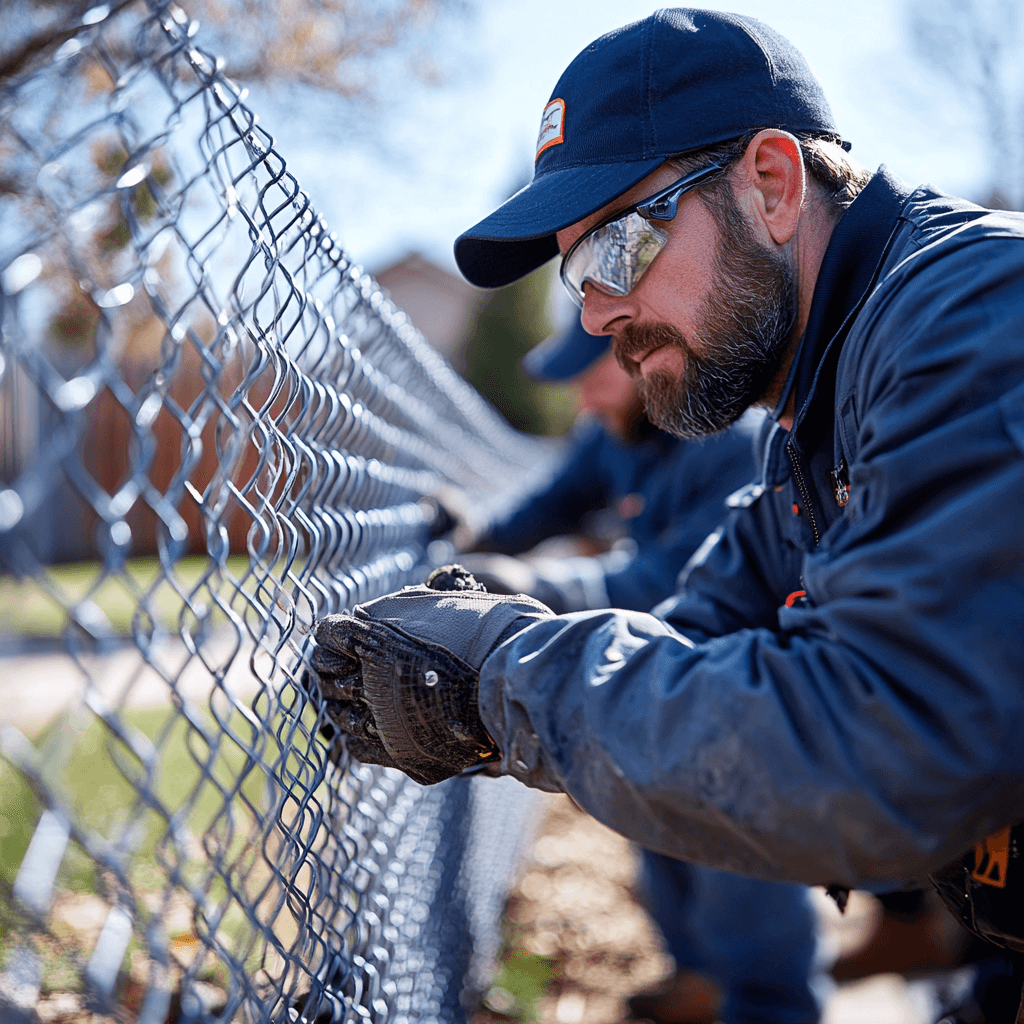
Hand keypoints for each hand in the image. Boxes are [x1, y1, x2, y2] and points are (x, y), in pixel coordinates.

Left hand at [310, 565, 552, 784]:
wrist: (526, 675)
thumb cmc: (493, 628)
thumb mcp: (447, 596)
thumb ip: (411, 603)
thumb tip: (389, 607)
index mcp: (378, 633)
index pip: (329, 634)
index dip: (335, 637)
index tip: (344, 639)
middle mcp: (374, 676)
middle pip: (325, 675)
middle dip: (336, 670)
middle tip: (351, 668)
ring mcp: (387, 719)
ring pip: (338, 714)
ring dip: (347, 703)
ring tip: (368, 695)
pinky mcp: (403, 753)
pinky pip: (358, 746)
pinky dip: (363, 735)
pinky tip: (379, 722)